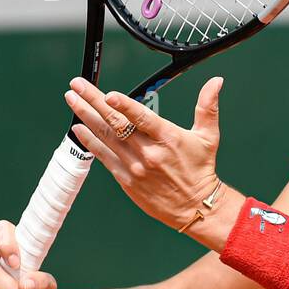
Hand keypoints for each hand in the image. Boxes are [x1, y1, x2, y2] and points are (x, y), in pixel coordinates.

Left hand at [65, 76, 224, 230]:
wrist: (196, 206)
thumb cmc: (201, 169)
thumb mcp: (208, 136)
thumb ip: (207, 107)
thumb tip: (216, 82)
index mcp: (168, 138)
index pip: (142, 118)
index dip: (123, 106)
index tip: (107, 94)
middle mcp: (148, 152)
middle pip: (116, 123)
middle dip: (93, 101)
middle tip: (77, 86)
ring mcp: (135, 166)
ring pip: (105, 137)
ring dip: (86, 116)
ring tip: (72, 100)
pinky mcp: (126, 179)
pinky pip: (104, 157)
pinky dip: (90, 141)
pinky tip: (79, 128)